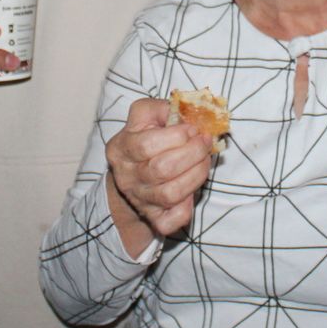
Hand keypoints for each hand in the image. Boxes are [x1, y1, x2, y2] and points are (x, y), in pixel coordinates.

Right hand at [105, 98, 213, 252]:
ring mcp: (139, 200)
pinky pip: (173, 219)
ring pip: (171, 194)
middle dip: (192, 153)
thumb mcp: (145, 117)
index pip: (146, 144)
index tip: (194, 129)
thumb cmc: (145, 140)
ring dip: (196, 174)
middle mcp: (126, 176)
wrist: (132, 177)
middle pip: (161, 169)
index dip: (176, 136)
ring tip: (204, 161)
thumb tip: (189, 108)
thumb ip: (162, 108)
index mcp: (120, 148)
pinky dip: (188, 206)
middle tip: (205, 143)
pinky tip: (193, 190)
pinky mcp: (154, 219)